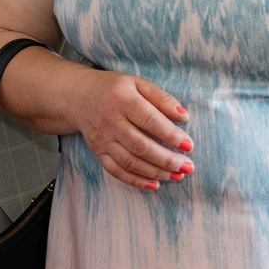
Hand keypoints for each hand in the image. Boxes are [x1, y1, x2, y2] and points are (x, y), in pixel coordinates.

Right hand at [66, 70, 191, 190]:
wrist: (78, 96)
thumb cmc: (115, 89)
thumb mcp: (138, 84)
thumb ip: (162, 98)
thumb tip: (184, 117)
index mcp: (122, 100)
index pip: (149, 120)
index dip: (170, 135)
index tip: (189, 146)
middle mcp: (110, 121)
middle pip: (141, 146)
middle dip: (167, 160)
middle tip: (188, 166)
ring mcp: (102, 139)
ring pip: (130, 162)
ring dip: (156, 172)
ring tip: (177, 176)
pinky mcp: (98, 152)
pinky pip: (116, 171)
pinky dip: (135, 181)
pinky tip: (154, 184)